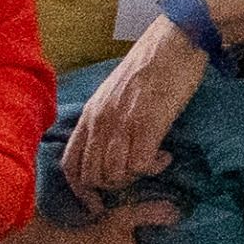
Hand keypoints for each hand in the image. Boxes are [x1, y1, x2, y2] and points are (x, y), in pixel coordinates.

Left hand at [61, 21, 206, 206]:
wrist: (173, 40)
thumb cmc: (149, 65)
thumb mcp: (115, 93)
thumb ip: (106, 118)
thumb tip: (107, 146)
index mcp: (90, 114)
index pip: (70, 164)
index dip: (80, 190)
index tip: (98, 202)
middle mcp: (101, 120)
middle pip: (92, 176)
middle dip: (113, 186)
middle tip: (136, 174)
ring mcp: (123, 122)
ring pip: (115, 174)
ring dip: (135, 176)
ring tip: (154, 161)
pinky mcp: (148, 123)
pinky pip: (140, 164)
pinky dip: (153, 168)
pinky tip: (165, 156)